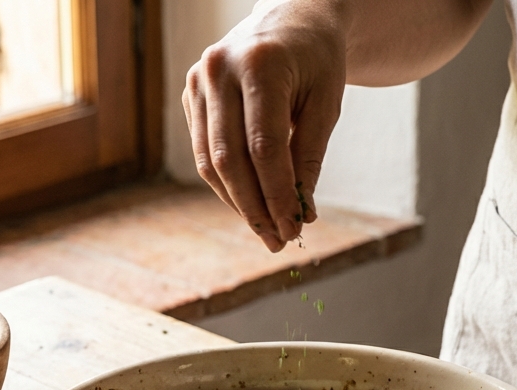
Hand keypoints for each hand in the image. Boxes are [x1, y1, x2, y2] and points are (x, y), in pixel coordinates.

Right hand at [183, 2, 346, 251]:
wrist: (291, 20)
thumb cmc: (315, 60)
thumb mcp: (326, 102)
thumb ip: (309, 155)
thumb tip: (300, 211)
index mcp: (259, 65)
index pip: (263, 147)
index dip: (277, 193)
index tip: (294, 227)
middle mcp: (218, 70)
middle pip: (230, 159)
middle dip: (255, 207)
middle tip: (278, 241)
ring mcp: (197, 82)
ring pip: (210, 161)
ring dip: (238, 203)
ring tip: (266, 231)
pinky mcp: (190, 95)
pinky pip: (205, 151)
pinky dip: (227, 184)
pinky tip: (250, 204)